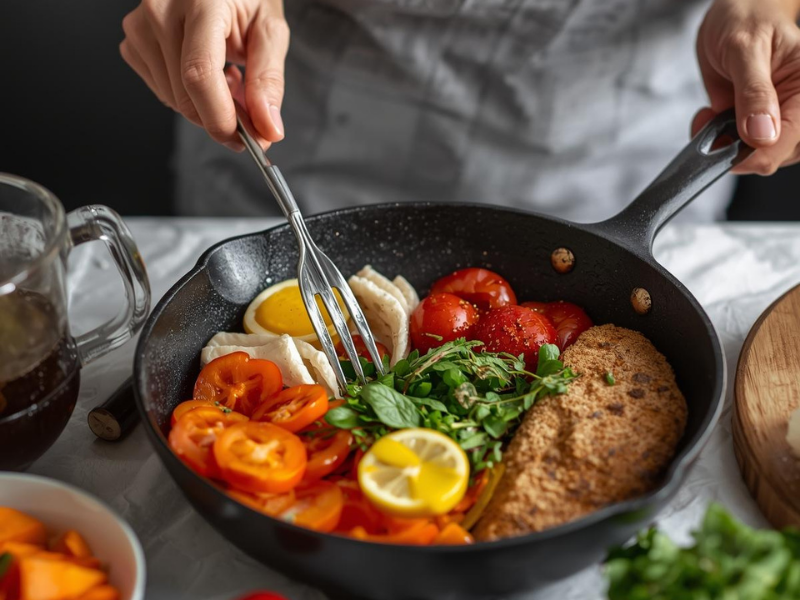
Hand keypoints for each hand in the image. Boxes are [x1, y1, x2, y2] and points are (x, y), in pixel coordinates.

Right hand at [120, 0, 287, 149]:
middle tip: (250, 114)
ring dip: (207, 106)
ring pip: (174, 100)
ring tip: (228, 76)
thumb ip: (269, 80)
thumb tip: (267, 128)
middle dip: (221, 119)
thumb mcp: (269, 30)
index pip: (199, 74)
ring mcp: (140, 27)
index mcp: (200, 2)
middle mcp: (161, 11)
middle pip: (185, 96)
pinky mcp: (132, 43)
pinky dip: (189, 95)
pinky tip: (205, 72)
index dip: (221, 117)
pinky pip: (163, 93)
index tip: (245, 139)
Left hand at [694, 0, 799, 174]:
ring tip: (709, 116)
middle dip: (737, 150)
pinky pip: (734, 145)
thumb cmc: (746, 18)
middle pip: (773, 156)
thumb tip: (762, 134)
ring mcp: (773, 117)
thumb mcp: (745, 48)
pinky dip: (714, 139)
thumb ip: (753, 92)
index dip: (755, 155)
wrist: (734, 11)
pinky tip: (707, 117)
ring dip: (723, 145)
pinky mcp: (752, 120)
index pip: (788, 144)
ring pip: (753, 154)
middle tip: (713, 123)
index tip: (725, 147)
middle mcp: (795, 107)